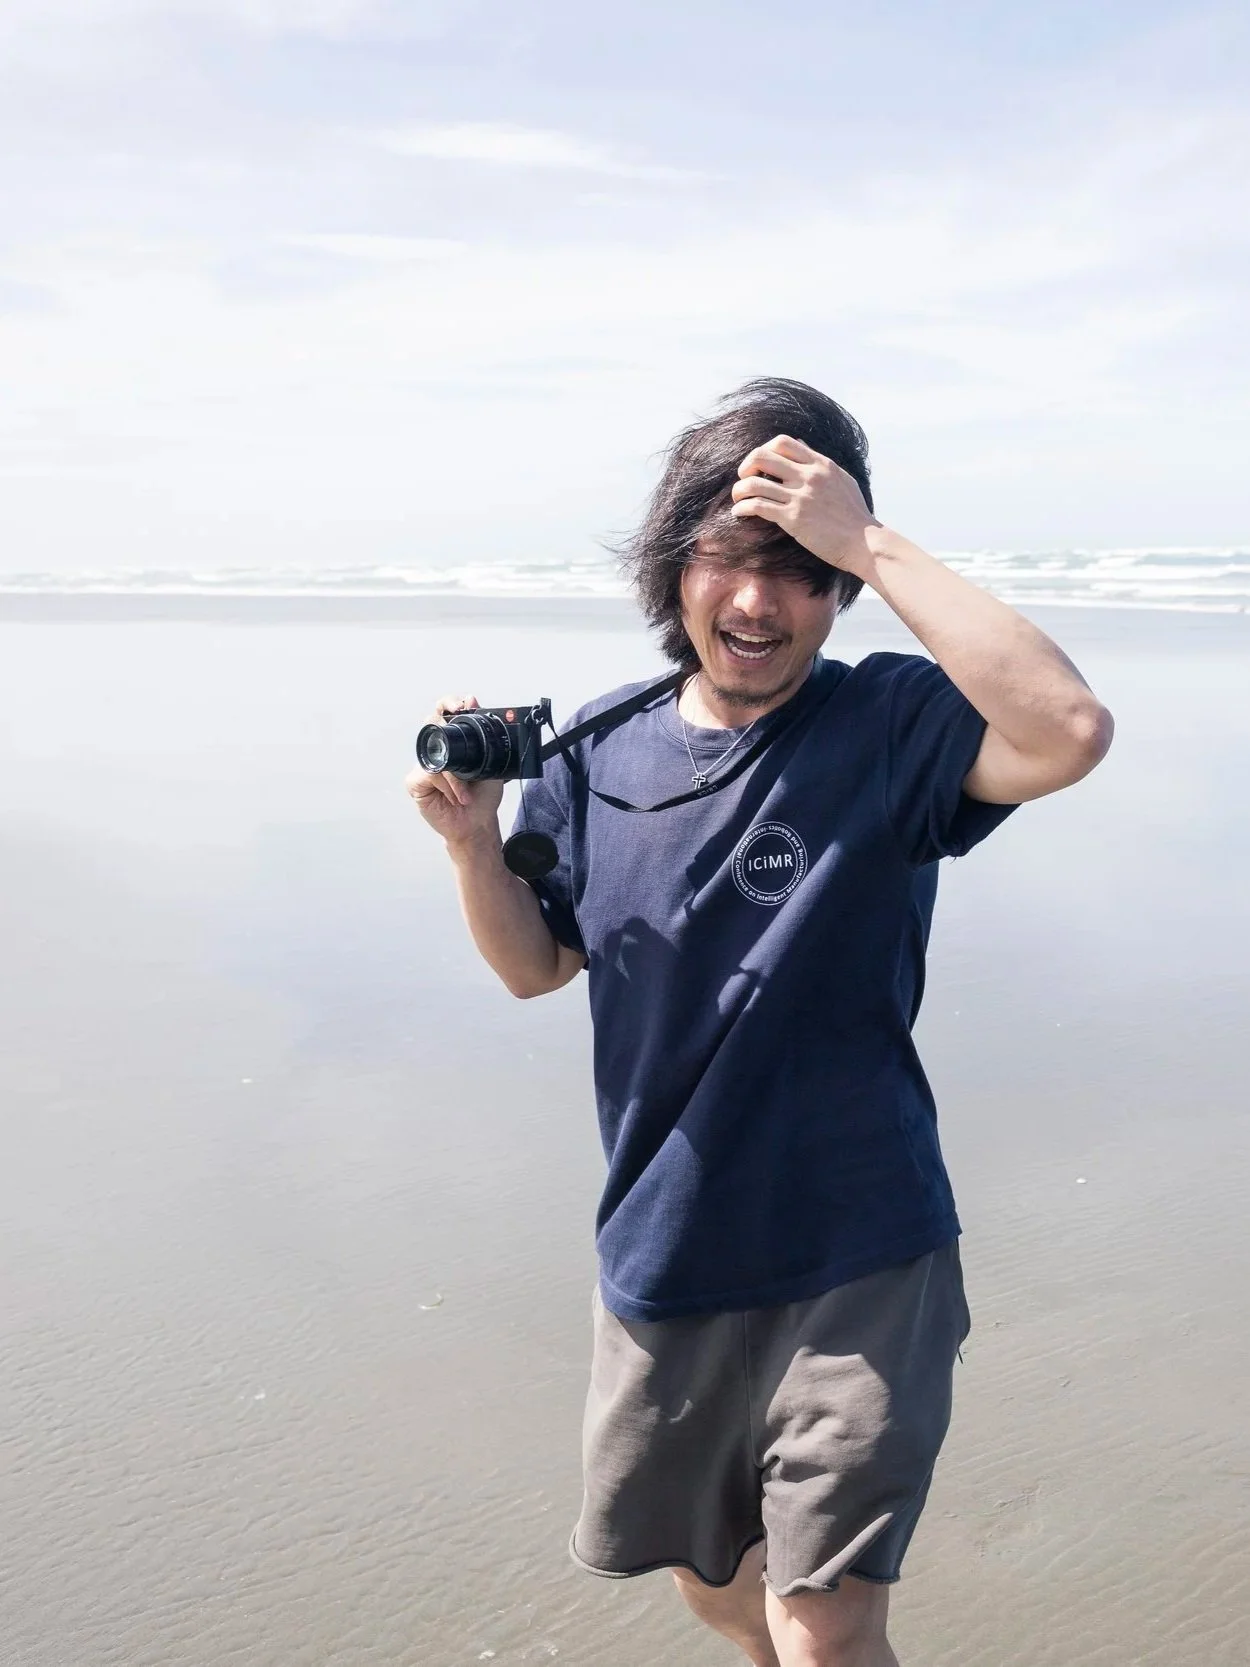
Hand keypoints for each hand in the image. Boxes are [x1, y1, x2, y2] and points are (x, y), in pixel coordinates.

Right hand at [405, 695, 505, 850]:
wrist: (478, 823)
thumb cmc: (482, 796)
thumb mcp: (490, 762)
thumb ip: (483, 736)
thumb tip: (475, 704)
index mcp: (453, 743)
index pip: (444, 713)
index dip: (450, 702)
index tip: (464, 703)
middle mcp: (436, 751)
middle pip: (431, 723)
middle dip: (444, 722)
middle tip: (457, 723)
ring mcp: (424, 766)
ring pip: (434, 755)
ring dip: (454, 775)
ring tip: (466, 792)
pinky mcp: (415, 782)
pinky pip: (429, 775)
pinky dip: (446, 786)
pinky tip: (455, 797)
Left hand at [730, 434, 879, 572]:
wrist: (864, 542)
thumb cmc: (854, 515)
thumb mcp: (841, 479)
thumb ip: (819, 463)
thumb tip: (800, 444)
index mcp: (820, 464)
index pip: (783, 442)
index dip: (765, 449)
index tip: (760, 465)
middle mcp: (809, 476)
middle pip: (762, 456)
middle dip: (746, 466)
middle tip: (744, 479)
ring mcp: (800, 496)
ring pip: (754, 483)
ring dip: (739, 490)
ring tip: (738, 499)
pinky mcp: (793, 519)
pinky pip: (758, 506)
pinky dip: (743, 508)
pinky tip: (740, 513)